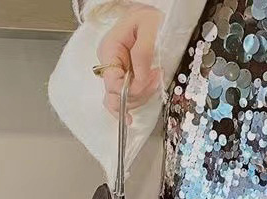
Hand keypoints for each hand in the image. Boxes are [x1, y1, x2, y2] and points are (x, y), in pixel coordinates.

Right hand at [97, 2, 163, 121]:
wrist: (155, 17)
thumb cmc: (150, 17)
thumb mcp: (148, 26)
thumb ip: (143, 53)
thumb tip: (140, 78)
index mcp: (109, 50)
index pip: (112, 82)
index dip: (129, 89)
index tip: (148, 80)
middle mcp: (110, 65)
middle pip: (115, 95)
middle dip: (138, 93)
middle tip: (156, 78)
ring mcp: (117, 73)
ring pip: (122, 100)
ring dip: (142, 95)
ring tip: (157, 77)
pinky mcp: (126, 80)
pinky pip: (124, 99)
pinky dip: (133, 104)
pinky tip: (135, 112)